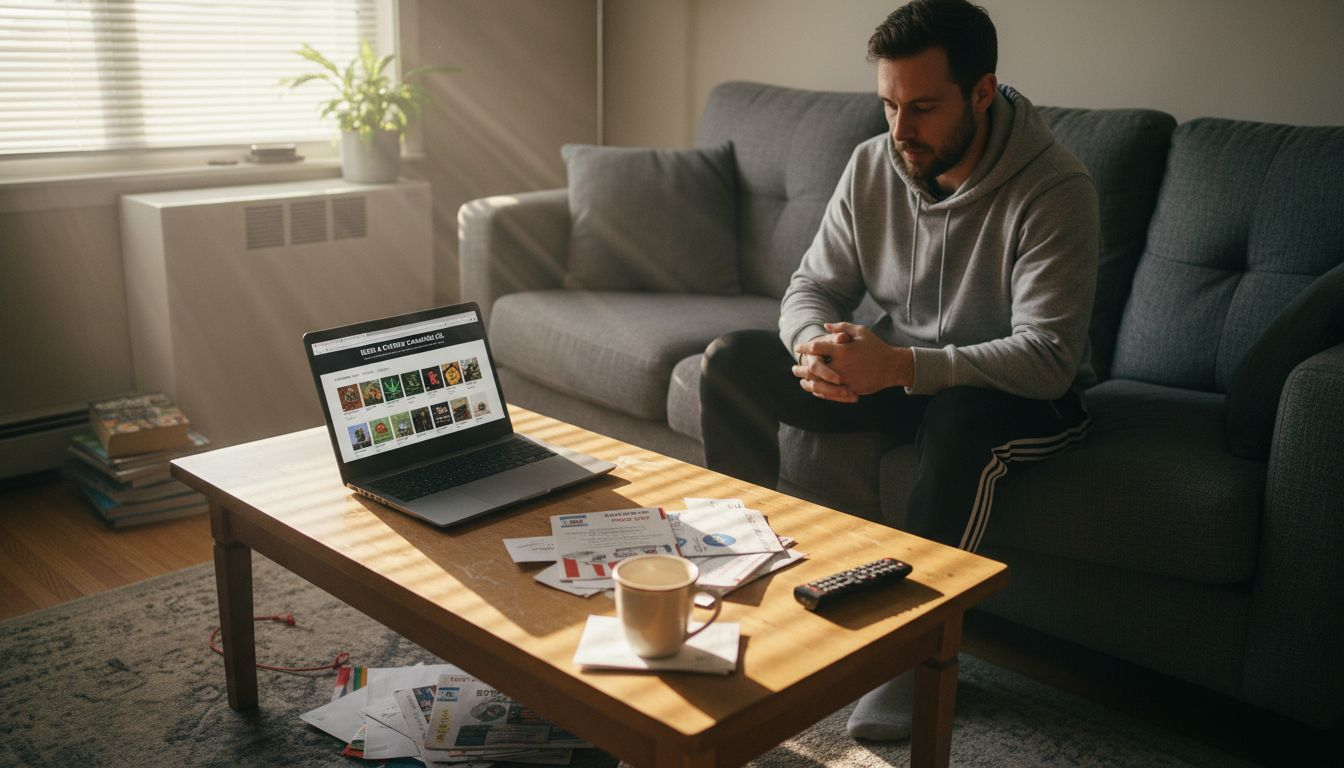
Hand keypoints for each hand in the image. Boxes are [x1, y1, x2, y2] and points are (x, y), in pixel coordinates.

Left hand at [796, 322, 913, 394]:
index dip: (805, 347)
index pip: (817, 348)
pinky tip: (814, 389)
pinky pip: (830, 393)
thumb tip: (825, 326)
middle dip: (801, 368)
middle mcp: (841, 366)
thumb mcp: (860, 332)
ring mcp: (845, 380)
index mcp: (843, 350)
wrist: (892, 366)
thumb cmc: (875, 347)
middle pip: (814, 369)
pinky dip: (819, 392)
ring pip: (819, 384)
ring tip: (801, 380)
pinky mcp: (850, 390)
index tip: (799, 348)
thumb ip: (841, 328)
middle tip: (794, 368)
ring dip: (807, 382)